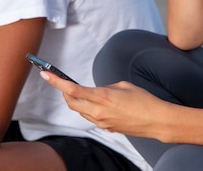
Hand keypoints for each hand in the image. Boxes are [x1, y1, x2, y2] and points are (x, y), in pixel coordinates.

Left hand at [41, 72, 172, 140]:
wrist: (156, 121)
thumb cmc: (144, 100)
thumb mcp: (123, 85)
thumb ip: (106, 88)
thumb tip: (99, 92)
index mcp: (102, 97)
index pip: (72, 89)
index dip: (56, 81)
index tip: (46, 74)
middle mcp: (98, 112)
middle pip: (71, 102)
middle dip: (64, 92)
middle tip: (62, 82)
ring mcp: (101, 122)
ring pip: (80, 111)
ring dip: (76, 101)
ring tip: (81, 91)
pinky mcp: (107, 128)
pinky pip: (91, 117)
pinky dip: (89, 109)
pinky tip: (96, 103)